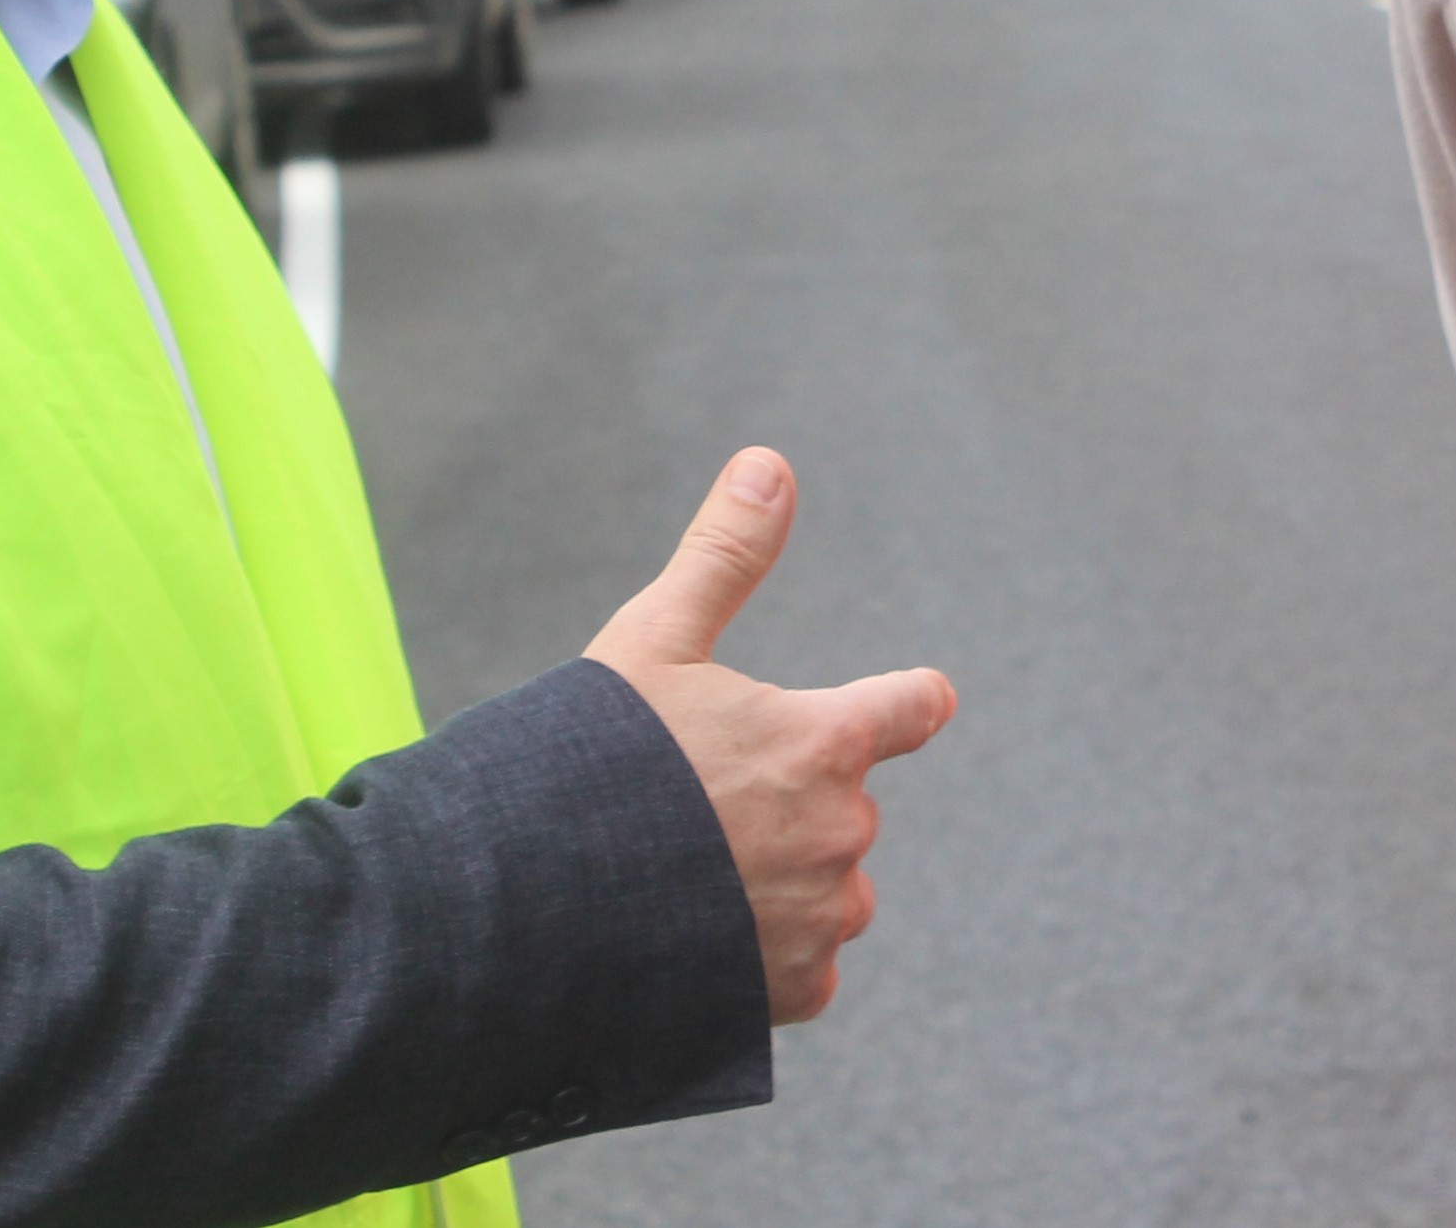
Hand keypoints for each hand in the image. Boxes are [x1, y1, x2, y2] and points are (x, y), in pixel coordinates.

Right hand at [585, 448, 955, 1022]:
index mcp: (824, 742)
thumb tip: (770, 462)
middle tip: (696, 807)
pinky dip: (762, 954)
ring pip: (823, 890)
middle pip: (840, 805)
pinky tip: (694, 941)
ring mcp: (822, 919)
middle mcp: (843, 832)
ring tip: (686, 878)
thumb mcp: (652, 641)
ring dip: (780, 882)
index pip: (909, 707)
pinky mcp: (795, 992)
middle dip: (786, 803)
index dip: (907, 701)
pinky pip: (801, 966)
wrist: (536, 909)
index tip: (919, 700)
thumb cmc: (593, 762)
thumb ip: (722, 557)